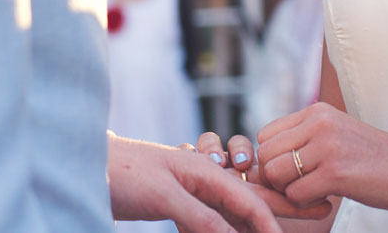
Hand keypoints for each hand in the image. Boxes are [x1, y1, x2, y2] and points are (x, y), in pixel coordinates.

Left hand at [108, 133, 324, 232]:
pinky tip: (225, 232)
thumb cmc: (120, 172)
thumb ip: (201, 216)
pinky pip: (206, 218)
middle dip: (272, 218)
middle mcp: (201, 178)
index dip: (270, 227)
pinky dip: (218, 229)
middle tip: (306, 222)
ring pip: (228, 214)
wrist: (81, 162)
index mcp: (204, 171)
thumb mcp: (164, 196)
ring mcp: (188, 190)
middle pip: (247, 204)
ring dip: (245, 225)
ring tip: (272, 225)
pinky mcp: (173, 202)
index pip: (250, 202)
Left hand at [256, 103, 387, 211]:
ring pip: (276, 174)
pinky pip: (296, 194)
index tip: (291, 172)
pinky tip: (326, 199)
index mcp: (315, 111)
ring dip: (289, 191)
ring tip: (313, 191)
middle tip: (300, 186)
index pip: (265, 136)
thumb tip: (262, 161)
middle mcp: (318, 123)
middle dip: (276, 178)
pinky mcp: (335, 173)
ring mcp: (326, 147)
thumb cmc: (370, 157)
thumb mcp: (334, 132)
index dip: (272, 159)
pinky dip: (306, 204)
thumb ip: (303, 138)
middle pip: (265, 155)